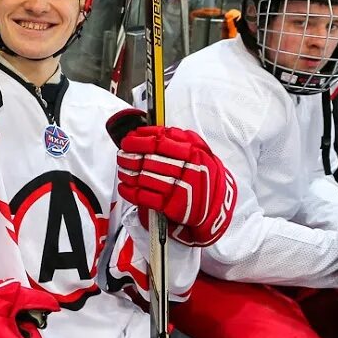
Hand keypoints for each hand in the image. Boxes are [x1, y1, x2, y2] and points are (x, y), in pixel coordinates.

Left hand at [108, 109, 236, 246]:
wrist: (216, 205)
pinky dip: (130, 191)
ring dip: (127, 173)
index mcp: (192, 152)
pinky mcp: (171, 206)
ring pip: (144, 178)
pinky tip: (125, 186)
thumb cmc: (203, 174)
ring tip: (122, 169)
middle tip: (121, 154)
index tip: (128, 140)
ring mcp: (178, 188)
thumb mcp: (200, 150)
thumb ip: (179, 139)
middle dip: (129, 157)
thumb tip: (152, 132)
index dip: (139, 140)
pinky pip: (145, 197)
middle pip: (149, 160)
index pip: (159, 142)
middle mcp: (185, 169)